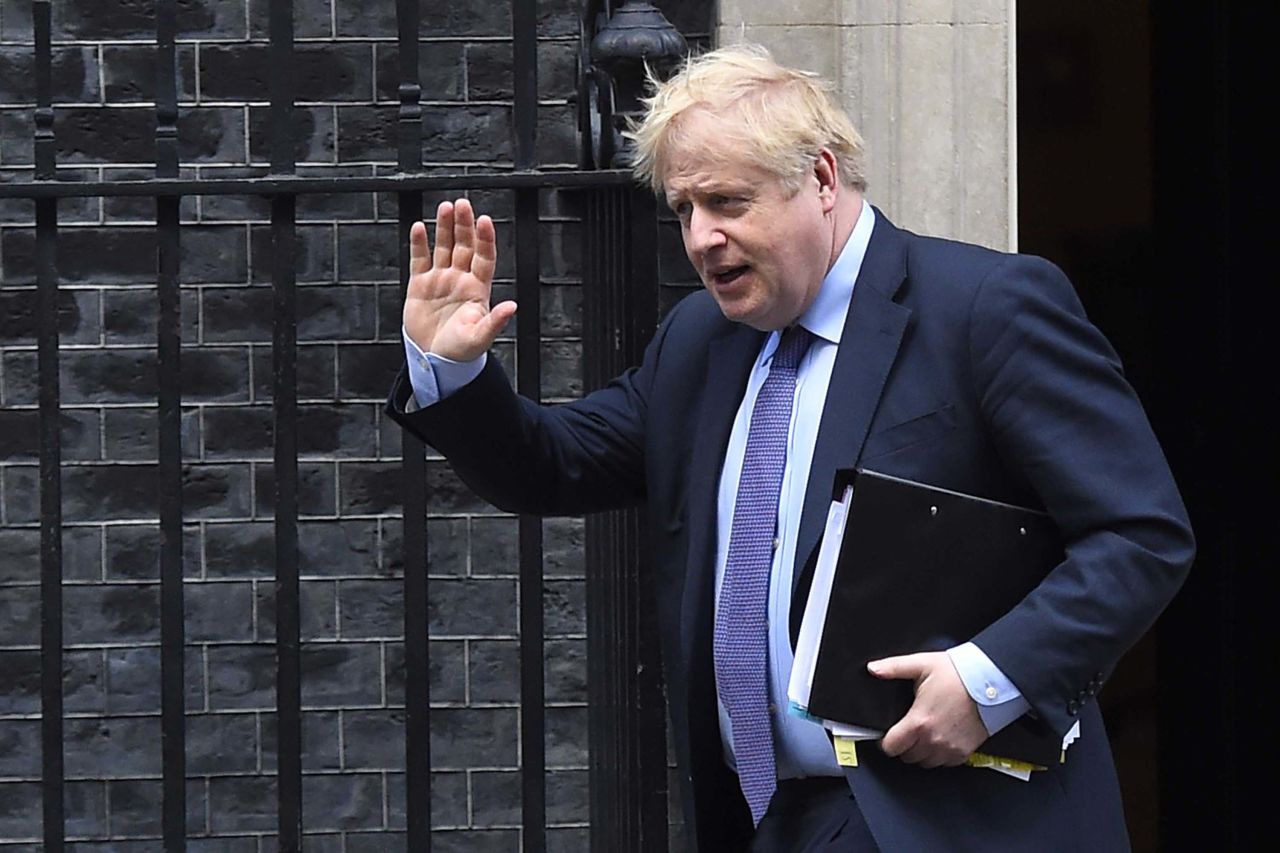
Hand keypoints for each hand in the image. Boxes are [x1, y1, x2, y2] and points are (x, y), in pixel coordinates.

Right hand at [403, 198, 516, 361]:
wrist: (436, 360)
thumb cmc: (462, 351)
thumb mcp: (480, 337)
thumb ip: (495, 321)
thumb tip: (512, 306)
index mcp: (478, 289)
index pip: (484, 257)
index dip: (485, 239)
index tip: (484, 221)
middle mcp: (460, 279)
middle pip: (464, 245)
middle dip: (464, 225)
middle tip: (463, 204)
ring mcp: (440, 280)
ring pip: (443, 247)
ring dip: (444, 227)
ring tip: (446, 208)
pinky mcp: (420, 285)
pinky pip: (420, 259)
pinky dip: (419, 243)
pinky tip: (419, 227)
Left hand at [867, 652, 987, 767]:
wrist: (991, 680)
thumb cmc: (959, 673)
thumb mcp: (922, 664)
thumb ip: (893, 667)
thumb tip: (873, 669)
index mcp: (919, 721)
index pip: (891, 747)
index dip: (885, 742)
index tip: (887, 736)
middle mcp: (934, 739)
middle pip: (907, 757)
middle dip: (904, 746)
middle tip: (908, 730)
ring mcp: (950, 748)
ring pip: (926, 762)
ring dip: (921, 752)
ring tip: (924, 734)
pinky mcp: (964, 752)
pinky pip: (945, 763)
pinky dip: (940, 755)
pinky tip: (940, 739)